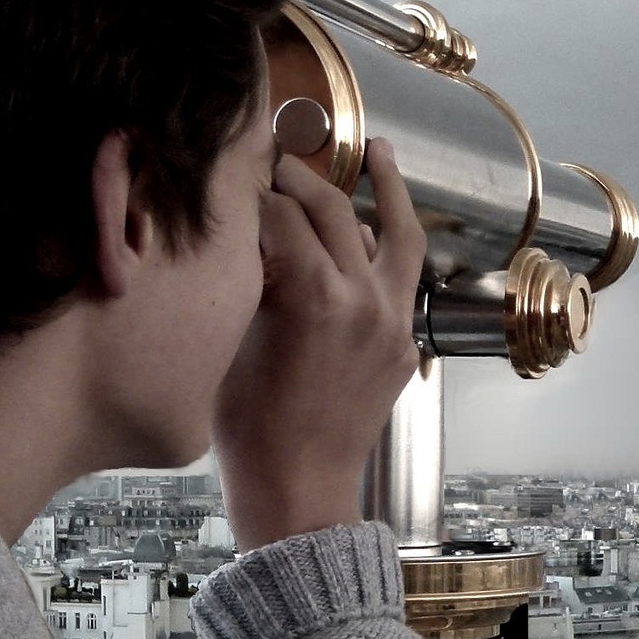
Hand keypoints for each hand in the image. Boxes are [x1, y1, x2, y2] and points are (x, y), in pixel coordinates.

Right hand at [211, 137, 426, 548]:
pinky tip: (372, 227)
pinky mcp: (405, 343)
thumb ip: (252, 279)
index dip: (257, 194)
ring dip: (388, 189)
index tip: (240, 178)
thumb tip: (254, 232)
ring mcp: (393, 321)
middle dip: (304, 180)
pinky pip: (402, 277)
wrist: (298, 489)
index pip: (283, 217)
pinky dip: (387, 245)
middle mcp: (364, 300)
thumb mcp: (234, 340)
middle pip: (335, 213)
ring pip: (399, 234)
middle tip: (280, 164)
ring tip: (381, 150)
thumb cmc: (249, 427)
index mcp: (314, 297)